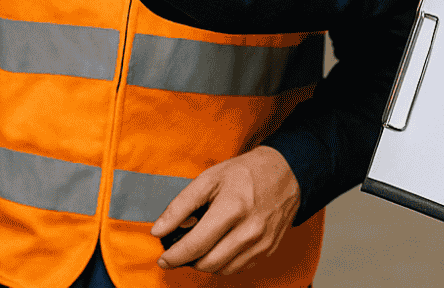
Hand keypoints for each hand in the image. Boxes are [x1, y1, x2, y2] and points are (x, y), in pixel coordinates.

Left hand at [151, 146, 300, 274]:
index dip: (174, 256)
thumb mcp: (209, 178)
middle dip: (188, 260)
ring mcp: (261, 243)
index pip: (196, 245)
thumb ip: (181, 205)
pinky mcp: (268, 251)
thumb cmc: (245, 173)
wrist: (285, 173)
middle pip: (208, 263)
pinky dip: (223, 263)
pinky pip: (238, 269)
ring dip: (205, 263)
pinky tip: (219, 246)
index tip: (163, 258)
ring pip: (222, 270)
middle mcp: (249, 230)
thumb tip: (159, 230)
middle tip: (180, 249)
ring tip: (200, 245)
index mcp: (233, 207)